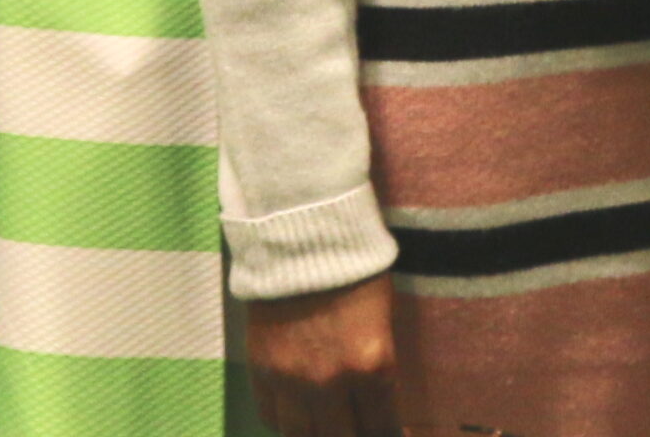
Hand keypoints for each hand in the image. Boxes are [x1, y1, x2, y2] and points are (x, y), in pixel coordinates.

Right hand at [247, 274, 401, 435]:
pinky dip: (284, 421)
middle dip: (352, 436)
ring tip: (323, 424)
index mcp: (371, 365)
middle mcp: (330, 382)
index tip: (387, 434)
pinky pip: (270, 417)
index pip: (382, 430)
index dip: (388, 436)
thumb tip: (377, 409)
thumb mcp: (383, 320)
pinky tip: (296, 413)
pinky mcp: (261, 369)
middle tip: (354, 426)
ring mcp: (291, 379)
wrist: (301, 233)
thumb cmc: (354, 270)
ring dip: (315, 434)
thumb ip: (378, 371)